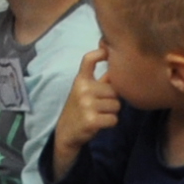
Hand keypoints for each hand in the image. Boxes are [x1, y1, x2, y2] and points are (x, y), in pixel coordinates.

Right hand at [56, 44, 120, 164]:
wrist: (66, 133)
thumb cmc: (80, 109)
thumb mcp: (83, 91)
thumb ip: (99, 80)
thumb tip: (117, 65)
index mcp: (80, 80)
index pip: (88, 60)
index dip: (99, 53)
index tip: (105, 50)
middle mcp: (82, 89)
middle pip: (114, 90)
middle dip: (112, 99)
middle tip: (100, 106)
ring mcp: (86, 104)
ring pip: (117, 105)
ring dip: (112, 112)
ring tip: (99, 114)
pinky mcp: (91, 120)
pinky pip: (114, 119)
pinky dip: (110, 123)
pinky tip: (99, 123)